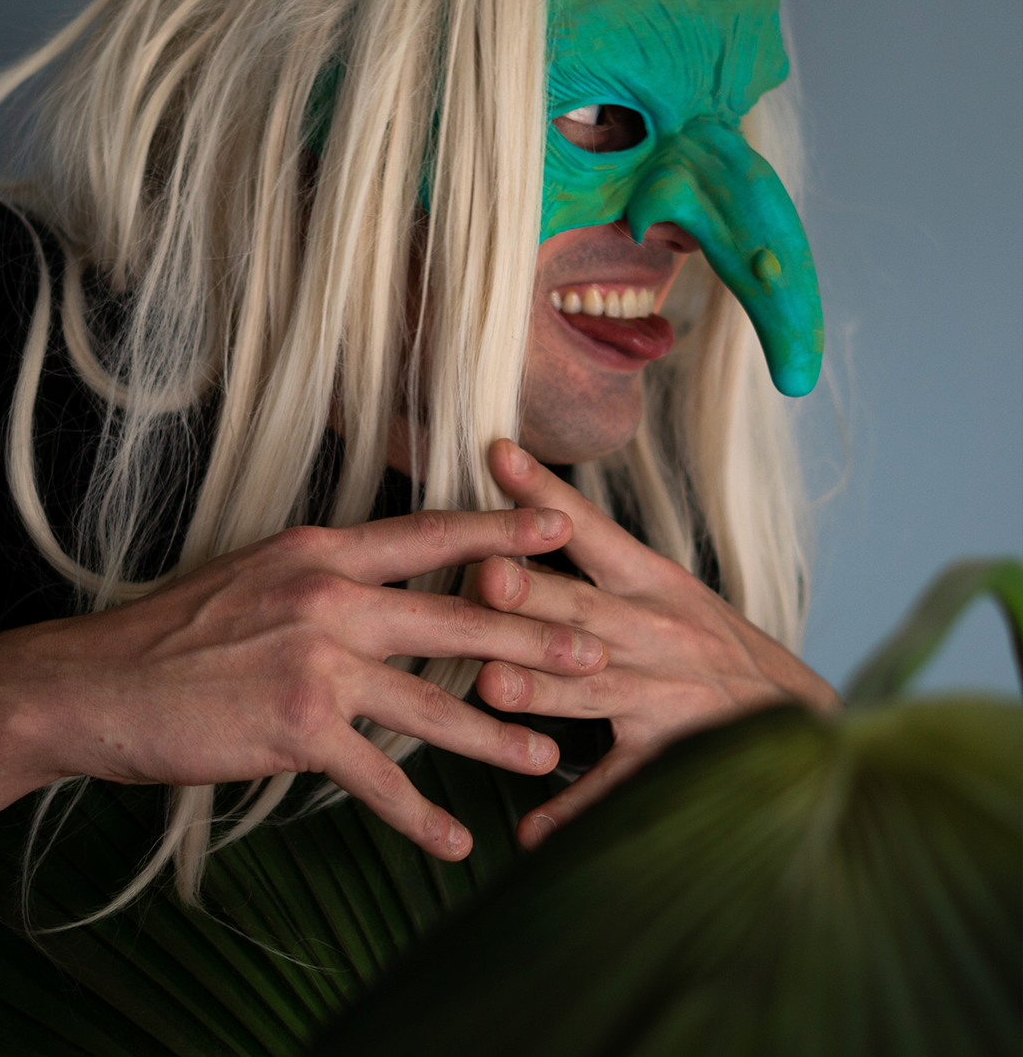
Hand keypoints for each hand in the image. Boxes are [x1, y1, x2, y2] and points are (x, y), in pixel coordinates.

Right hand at [0, 506, 607, 855]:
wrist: (98, 680)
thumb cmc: (180, 628)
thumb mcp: (262, 572)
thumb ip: (332, 573)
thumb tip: (390, 577)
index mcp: (325, 551)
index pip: (430, 535)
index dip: (500, 529)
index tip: (560, 521)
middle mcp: (330, 597)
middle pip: (453, 618)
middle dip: (534, 640)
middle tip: (598, 655)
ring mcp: (316, 662)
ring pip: (431, 703)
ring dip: (496, 738)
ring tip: (549, 760)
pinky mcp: (296, 728)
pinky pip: (376, 778)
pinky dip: (418, 816)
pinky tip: (454, 842)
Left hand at [474, 440, 839, 847]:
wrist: (803, 719)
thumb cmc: (715, 646)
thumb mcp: (671, 590)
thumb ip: (604, 563)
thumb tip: (530, 514)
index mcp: (655, 583)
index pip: (593, 530)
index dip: (545, 494)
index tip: (497, 455)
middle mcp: (660, 633)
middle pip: (584, 609)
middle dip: (534, 594)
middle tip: (485, 576)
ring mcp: (668, 697)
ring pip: (593, 691)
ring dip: (542, 691)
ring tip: (492, 688)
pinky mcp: (673, 758)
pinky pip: (619, 787)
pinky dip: (576, 813)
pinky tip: (529, 833)